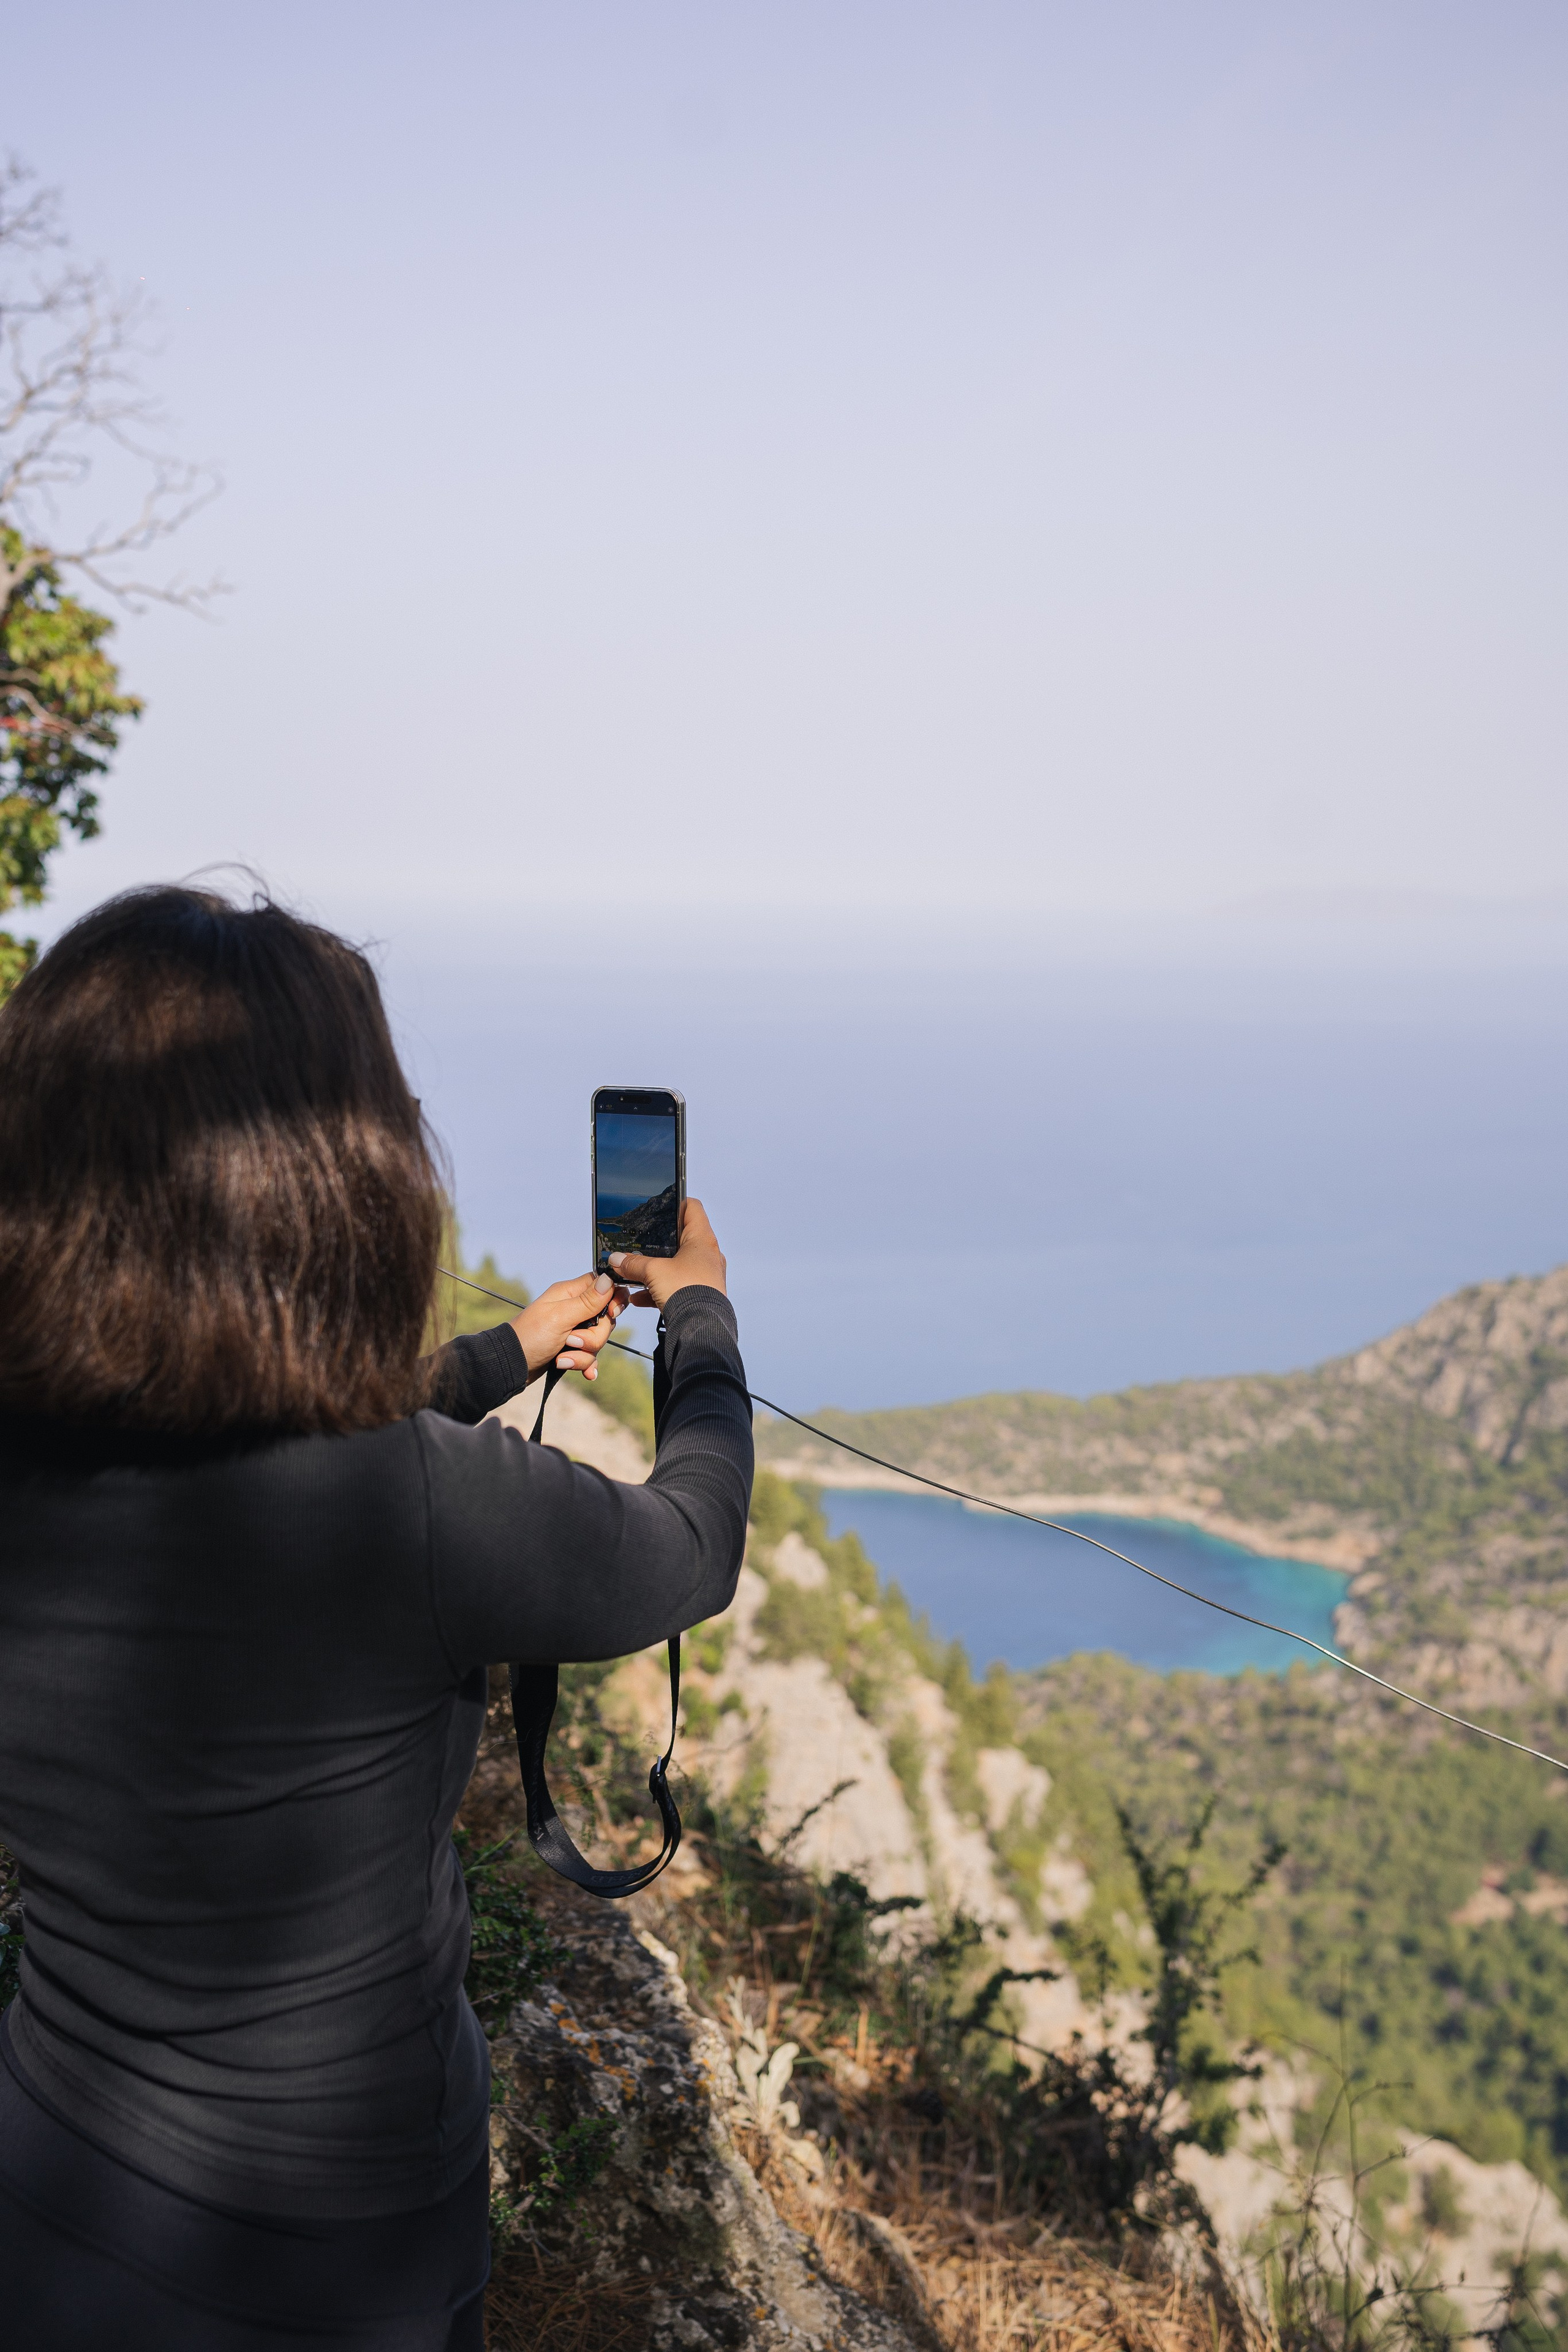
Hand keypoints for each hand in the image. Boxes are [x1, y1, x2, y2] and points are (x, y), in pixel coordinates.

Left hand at [510, 1272, 630, 1384]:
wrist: (510, 1366)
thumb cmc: (530, 1337)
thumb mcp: (560, 1317)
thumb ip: (587, 1301)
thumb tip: (609, 1279)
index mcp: (569, 1293)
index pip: (603, 1286)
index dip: (613, 1298)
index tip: (612, 1312)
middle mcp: (573, 1309)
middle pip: (605, 1318)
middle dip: (594, 1336)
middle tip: (571, 1340)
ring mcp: (572, 1330)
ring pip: (598, 1340)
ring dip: (583, 1354)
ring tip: (561, 1357)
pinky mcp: (570, 1348)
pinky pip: (589, 1356)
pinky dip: (585, 1364)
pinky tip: (584, 1374)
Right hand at [610, 1196, 726, 1311]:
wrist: (700, 1328)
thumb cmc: (685, 1291)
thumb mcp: (653, 1272)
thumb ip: (633, 1263)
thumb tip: (616, 1259)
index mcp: (702, 1240)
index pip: (692, 1208)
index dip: (676, 1202)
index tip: (661, 1206)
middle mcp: (708, 1255)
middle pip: (682, 1238)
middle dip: (659, 1243)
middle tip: (641, 1244)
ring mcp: (706, 1276)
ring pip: (678, 1265)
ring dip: (657, 1269)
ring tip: (635, 1274)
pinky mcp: (701, 1295)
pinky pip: (677, 1286)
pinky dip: (660, 1289)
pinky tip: (639, 1298)